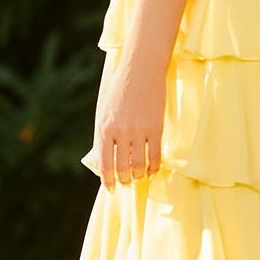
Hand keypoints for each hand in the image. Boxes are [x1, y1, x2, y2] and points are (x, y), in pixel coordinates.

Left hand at [94, 61, 164, 189]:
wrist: (141, 71)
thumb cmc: (120, 90)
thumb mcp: (104, 111)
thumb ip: (105, 134)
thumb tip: (105, 158)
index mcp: (103, 128)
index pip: (104, 163)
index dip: (107, 179)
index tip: (110, 188)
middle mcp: (120, 132)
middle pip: (121, 167)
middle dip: (123, 180)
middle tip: (126, 184)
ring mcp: (138, 131)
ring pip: (138, 164)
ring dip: (137, 175)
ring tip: (138, 177)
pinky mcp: (155, 128)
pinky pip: (154, 155)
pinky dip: (153, 167)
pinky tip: (151, 171)